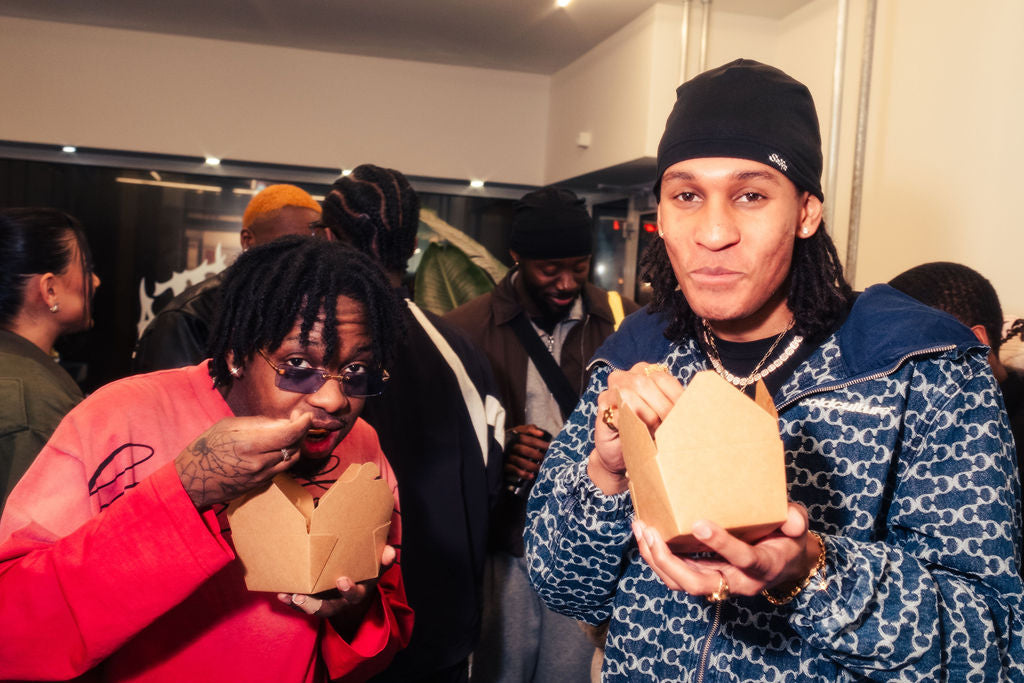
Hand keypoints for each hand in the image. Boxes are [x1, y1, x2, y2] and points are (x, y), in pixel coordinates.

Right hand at [175, 413, 312, 508]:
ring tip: (290, 431)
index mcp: (249, 445)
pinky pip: (281, 467)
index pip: (289, 434)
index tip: (307, 415)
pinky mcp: (260, 484)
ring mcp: (261, 476)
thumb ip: (259, 424)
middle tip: (299, 419)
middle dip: (301, 431)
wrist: (191, 481)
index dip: (303, 423)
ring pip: (291, 458)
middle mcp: (259, 463)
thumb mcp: (228, 427)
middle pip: (294, 446)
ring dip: (296, 444)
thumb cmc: (205, 448)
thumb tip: (284, 421)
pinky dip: (286, 455)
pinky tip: (280, 446)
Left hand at [277, 545, 396, 637]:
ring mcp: (327, 602)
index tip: (341, 580)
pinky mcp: (314, 600)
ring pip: (312, 608)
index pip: (355, 595)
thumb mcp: (376, 566)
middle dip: (314, 605)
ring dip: (299, 604)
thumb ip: (383, 560)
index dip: (349, 590)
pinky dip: (291, 600)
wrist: (356, 584)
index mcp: (358, 592)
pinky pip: (302, 604)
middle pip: (328, 609)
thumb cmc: (365, 571)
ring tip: (287, 595)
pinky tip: (281, 593)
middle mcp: (341, 602)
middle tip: (301, 597)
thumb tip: (391, 552)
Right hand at [504, 424, 550, 482]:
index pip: (529, 439)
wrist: (494, 447)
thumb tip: (541, 433)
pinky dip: (523, 473)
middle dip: (537, 455)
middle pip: (525, 450)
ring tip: (541, 469)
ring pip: (520, 461)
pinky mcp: (504, 465)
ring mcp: (507, 455)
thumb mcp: (518, 431)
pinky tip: (531, 476)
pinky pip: (513, 470)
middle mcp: (510, 445)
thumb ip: (529, 429)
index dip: (540, 443)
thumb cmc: (511, 439)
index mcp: (515, 436)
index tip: (549, 447)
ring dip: (532, 466)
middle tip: (547, 460)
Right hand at [589, 363, 682, 493]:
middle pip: (647, 384)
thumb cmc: (647, 433)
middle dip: (663, 408)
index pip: (663, 378)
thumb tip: (697, 407)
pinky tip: (639, 432)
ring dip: (647, 415)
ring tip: (655, 432)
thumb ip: (675, 406)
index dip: (676, 398)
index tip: (686, 416)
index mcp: (646, 373)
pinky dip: (631, 422)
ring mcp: (612, 389)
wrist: (623, 455)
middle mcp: (627, 376)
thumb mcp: (665, 416)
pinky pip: (618, 408)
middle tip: (672, 428)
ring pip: (631, 392)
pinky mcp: (603, 405)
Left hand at [632, 503, 820, 598]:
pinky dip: (657, 558)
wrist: (786, 564)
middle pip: (698, 583)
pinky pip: (676, 577)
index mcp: (764, 566)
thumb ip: (796, 519)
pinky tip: (645, 533)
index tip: (699, 523)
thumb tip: (792, 519)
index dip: (722, 543)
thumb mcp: (798, 526)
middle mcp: (738, 582)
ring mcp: (720, 584)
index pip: (743, 559)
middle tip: (651, 532)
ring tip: (641, 528)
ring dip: (656, 559)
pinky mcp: (705, 579)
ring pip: (681, 584)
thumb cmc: (787, 539)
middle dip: (670, 561)